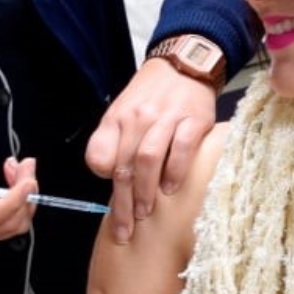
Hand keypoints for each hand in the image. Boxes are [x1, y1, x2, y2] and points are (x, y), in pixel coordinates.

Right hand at [0, 158, 36, 249]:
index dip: (13, 202)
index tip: (27, 181)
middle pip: (9, 224)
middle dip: (26, 196)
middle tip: (27, 165)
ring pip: (12, 222)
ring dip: (24, 195)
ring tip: (19, 166)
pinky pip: (6, 215)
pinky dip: (16, 195)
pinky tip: (10, 172)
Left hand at [85, 58, 216, 243]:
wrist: (184, 63)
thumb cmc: (152, 95)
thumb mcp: (123, 112)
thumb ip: (114, 142)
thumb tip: (112, 178)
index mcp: (117, 119)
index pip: (99, 155)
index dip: (104, 180)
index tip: (110, 202)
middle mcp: (138, 118)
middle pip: (123, 166)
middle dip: (121, 203)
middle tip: (124, 230)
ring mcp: (166, 118)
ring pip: (148, 159)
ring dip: (145, 191)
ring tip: (144, 213)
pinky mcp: (193, 120)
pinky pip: (181, 149)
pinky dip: (175, 171)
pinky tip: (171, 189)